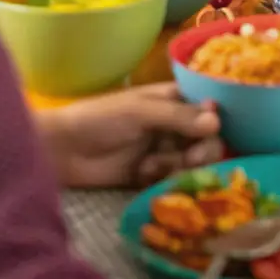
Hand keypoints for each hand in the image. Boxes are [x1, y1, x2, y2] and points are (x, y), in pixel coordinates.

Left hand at [36, 83, 223, 188]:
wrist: (62, 151)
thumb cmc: (100, 119)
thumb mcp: (141, 112)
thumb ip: (179, 117)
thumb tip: (217, 122)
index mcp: (170, 100)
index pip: (206, 107)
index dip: (214, 119)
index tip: (211, 130)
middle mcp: (170, 124)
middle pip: (203, 138)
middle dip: (201, 149)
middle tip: (190, 159)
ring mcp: (160, 150)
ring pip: (189, 161)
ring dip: (177, 165)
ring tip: (153, 166)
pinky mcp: (148, 174)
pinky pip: (170, 178)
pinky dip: (161, 178)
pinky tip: (142, 174)